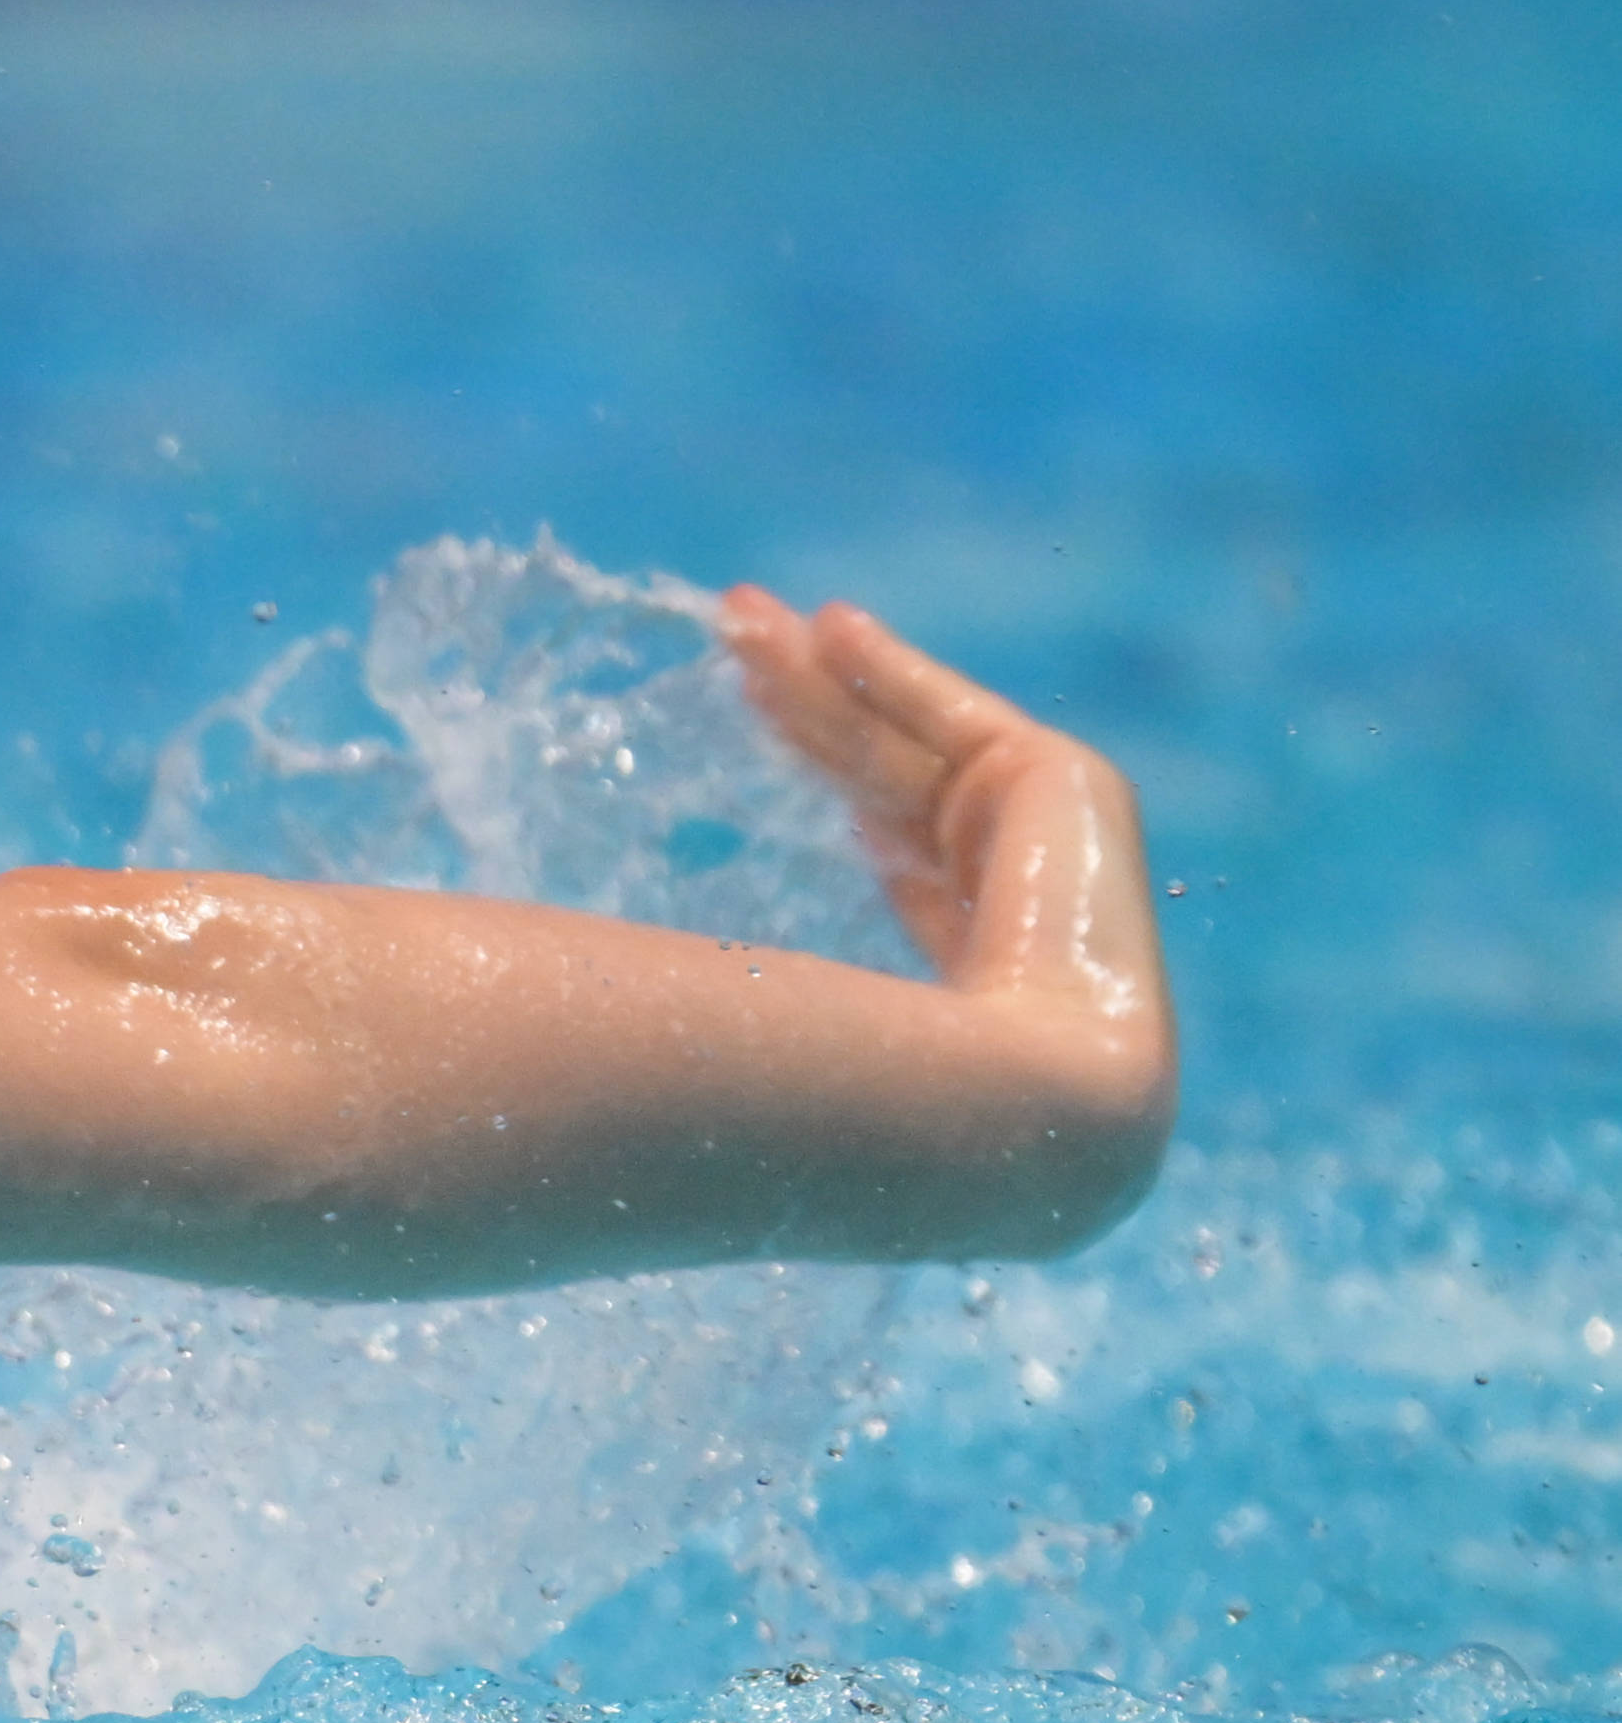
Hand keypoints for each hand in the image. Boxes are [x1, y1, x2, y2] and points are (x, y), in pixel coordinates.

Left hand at [712, 587, 1176, 1154]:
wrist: (1028, 1104)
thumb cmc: (898, 1107)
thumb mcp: (801, 1038)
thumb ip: (759, 1000)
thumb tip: (656, 993)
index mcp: (983, 963)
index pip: (894, 842)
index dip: (823, 768)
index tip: (752, 715)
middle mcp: (1024, 896)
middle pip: (888, 772)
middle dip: (807, 702)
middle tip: (729, 632)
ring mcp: (1054, 839)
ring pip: (905, 737)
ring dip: (819, 674)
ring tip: (737, 615)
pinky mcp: (1067, 784)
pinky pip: (954, 714)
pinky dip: (889, 670)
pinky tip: (828, 626)